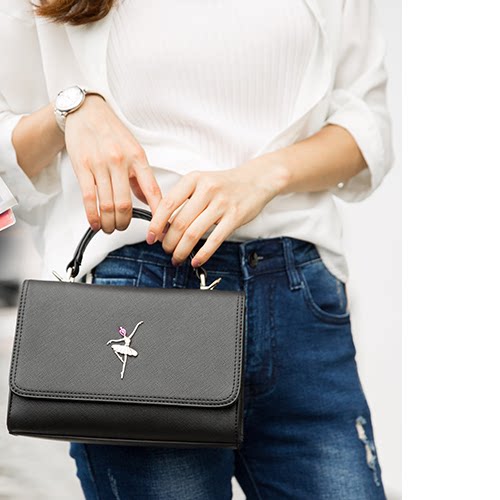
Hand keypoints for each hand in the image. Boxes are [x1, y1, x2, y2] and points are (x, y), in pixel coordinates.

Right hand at [64, 95, 161, 232]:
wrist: (86, 111)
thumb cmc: (113, 133)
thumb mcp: (135, 151)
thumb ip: (141, 178)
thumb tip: (150, 202)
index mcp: (138, 158)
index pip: (153, 192)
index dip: (157, 215)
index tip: (157, 230)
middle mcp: (120, 161)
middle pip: (125, 204)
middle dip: (125, 223)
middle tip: (123, 227)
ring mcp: (100, 164)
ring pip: (107, 205)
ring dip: (109, 223)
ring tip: (109, 228)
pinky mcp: (82, 167)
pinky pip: (89, 198)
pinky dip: (93, 216)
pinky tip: (95, 224)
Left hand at [147, 157, 289, 266]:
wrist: (257, 180)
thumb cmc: (226, 184)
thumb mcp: (201, 183)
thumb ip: (184, 199)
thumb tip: (164, 224)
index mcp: (194, 179)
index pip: (168, 204)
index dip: (156, 223)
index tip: (151, 237)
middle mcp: (207, 190)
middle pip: (179, 222)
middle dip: (169, 242)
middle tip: (166, 250)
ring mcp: (222, 203)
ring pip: (194, 233)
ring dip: (182, 250)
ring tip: (178, 257)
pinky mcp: (235, 217)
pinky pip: (215, 240)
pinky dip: (202, 254)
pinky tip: (196, 260)